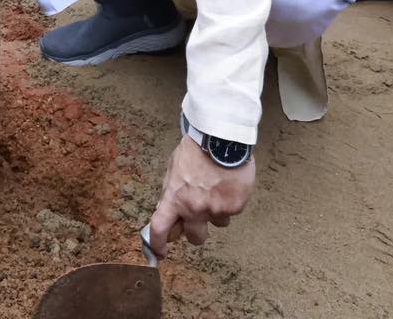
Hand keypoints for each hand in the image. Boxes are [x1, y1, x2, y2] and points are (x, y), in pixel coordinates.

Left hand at [147, 136, 255, 254]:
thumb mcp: (173, 169)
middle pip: (194, 237)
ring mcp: (216, 209)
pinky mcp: (234, 207)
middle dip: (196, 231)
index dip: (158, 244)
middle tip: (199, 218)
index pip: (160, 229)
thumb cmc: (195, 150)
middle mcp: (194, 208)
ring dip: (216, 213)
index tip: (160, 253)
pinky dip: (230, 202)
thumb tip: (168, 209)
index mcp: (174, 198)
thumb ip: (171, 192)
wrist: (221, 139)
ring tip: (218, 189)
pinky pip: (231, 212)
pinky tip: (229, 184)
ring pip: (217, 224)